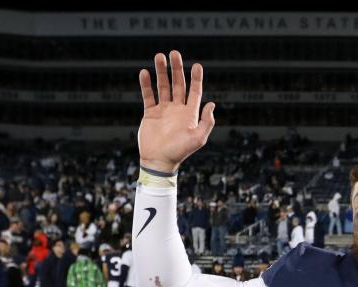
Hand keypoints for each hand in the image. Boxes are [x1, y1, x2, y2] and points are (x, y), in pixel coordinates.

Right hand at [137, 51, 215, 174]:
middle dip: (177, 69)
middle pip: (178, 84)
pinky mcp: (150, 113)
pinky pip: (148, 96)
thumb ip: (206, 122)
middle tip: (174, 53)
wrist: (159, 161)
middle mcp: (177, 109)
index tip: (197, 65)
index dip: (196, 78)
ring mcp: (164, 110)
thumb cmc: (180, 152)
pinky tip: (144, 72)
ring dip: (161, 72)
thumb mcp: (198, 138)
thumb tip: (212, 104)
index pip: (194, 91)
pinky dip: (146, 84)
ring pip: (163, 86)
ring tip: (159, 56)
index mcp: (190, 114)